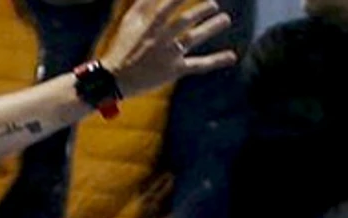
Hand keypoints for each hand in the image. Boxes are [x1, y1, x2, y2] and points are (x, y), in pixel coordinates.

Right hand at [99, 0, 236, 99]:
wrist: (114, 79)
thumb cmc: (122, 46)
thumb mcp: (130, 21)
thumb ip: (145, 3)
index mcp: (148, 25)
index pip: (169, 4)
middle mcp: (160, 39)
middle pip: (185, 20)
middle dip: (201, 10)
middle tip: (213, 5)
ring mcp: (168, 55)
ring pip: (193, 38)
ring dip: (211, 27)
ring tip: (225, 19)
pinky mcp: (174, 70)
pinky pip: (198, 65)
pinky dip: (216, 61)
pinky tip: (232, 56)